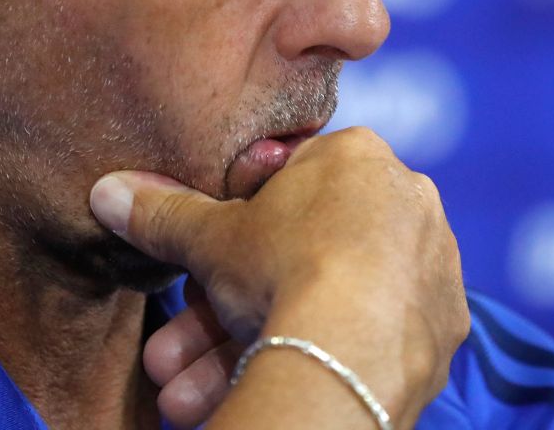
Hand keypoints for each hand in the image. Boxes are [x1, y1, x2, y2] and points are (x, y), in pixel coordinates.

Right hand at [90, 127, 468, 428]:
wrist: (351, 345)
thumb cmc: (285, 266)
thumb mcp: (212, 237)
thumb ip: (165, 213)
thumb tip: (109, 191)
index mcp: (359, 157)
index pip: (288, 186)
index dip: (235, 232)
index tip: (203, 273)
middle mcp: (407, 200)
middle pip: (303, 255)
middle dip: (230, 310)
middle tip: (179, 356)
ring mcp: (432, 264)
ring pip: (332, 302)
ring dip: (257, 347)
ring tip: (193, 396)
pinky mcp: (444, 324)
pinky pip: (371, 337)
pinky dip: (324, 358)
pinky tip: (272, 388)